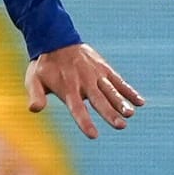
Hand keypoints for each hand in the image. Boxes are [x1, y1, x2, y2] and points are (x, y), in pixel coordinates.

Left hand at [25, 42, 142, 138]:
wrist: (55, 39)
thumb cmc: (44, 66)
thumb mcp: (33, 79)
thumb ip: (36, 95)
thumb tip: (33, 109)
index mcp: (67, 88)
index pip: (77, 108)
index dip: (85, 121)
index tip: (94, 135)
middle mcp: (84, 82)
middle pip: (98, 101)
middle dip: (109, 113)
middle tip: (121, 126)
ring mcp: (95, 74)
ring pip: (111, 90)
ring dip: (121, 102)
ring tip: (130, 113)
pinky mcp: (104, 68)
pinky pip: (118, 80)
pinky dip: (129, 90)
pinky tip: (140, 102)